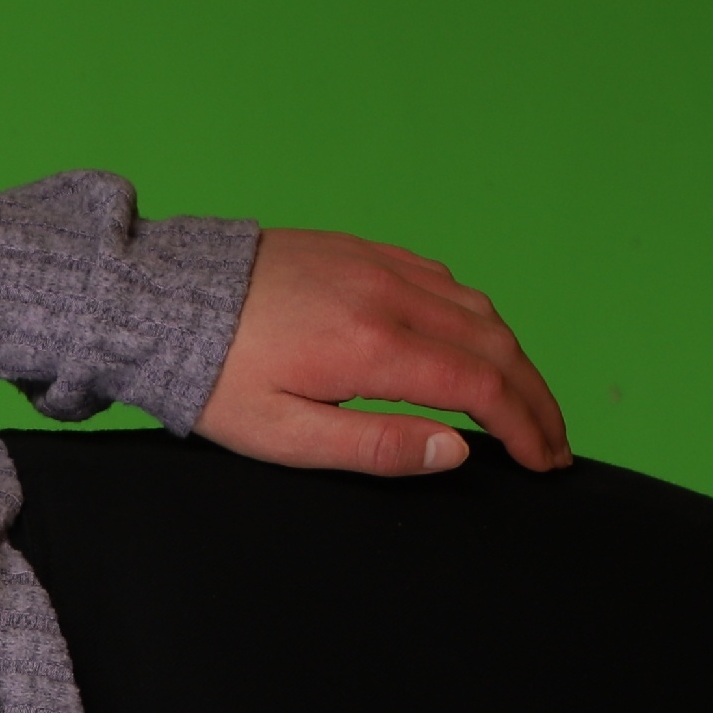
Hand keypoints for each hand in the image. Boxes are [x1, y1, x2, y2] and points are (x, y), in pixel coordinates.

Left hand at [197, 229, 569, 477]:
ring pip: (477, 309)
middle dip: (535, 399)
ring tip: (524, 404)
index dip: (524, 428)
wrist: (159, 299)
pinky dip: (476, 318)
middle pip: (495, 346)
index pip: (481, 388)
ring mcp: (378, 265)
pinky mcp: (362, 250)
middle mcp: (389, 296)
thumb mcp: (282, 435)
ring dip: (512, 358)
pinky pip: (443, 281)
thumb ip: (374, 447)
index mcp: (372, 348)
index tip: (544, 462)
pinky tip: (475, 347)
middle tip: (552, 445)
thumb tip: (454, 452)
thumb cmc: (212, 378)